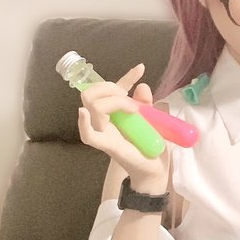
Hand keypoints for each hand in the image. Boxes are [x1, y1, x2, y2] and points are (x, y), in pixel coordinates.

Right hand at [78, 63, 169, 181]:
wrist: (156, 171)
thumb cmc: (152, 148)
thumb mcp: (153, 121)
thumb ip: (146, 104)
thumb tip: (142, 86)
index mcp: (116, 114)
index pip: (112, 90)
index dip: (126, 77)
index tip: (141, 68)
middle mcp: (106, 121)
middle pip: (92, 94)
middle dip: (110, 87)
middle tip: (129, 98)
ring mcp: (103, 132)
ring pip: (93, 105)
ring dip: (113, 100)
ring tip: (131, 108)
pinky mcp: (106, 145)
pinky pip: (88, 135)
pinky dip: (83, 124)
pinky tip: (83, 112)